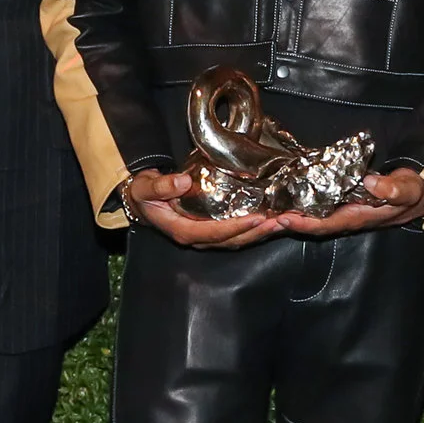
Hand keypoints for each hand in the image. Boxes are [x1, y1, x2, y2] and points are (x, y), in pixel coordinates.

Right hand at [124, 167, 279, 248]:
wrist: (141, 201)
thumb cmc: (143, 194)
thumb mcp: (145, 188)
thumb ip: (161, 186)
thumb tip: (181, 182)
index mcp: (181, 231)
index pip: (213, 233)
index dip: (236, 227)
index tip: (257, 217)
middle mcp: (196, 238)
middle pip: (231, 240)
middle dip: (257, 232)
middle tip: (280, 221)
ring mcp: (205, 236)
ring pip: (236, 240)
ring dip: (260, 233)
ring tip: (282, 222)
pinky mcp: (211, 230)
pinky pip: (235, 234)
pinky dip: (254, 229)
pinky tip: (270, 220)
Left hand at [274, 166, 423, 238]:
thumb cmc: (417, 191)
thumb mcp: (409, 189)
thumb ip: (393, 188)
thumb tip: (371, 183)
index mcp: (362, 217)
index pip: (327, 224)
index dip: (304, 223)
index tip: (283, 218)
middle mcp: (351, 218)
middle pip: (314, 224)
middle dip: (290, 222)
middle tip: (263, 216)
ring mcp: (349, 213)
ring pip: (315, 217)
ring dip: (293, 215)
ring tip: (269, 209)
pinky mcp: (348, 204)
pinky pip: (322, 207)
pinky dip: (304, 205)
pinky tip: (290, 199)